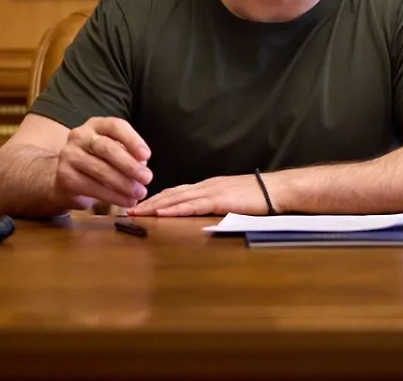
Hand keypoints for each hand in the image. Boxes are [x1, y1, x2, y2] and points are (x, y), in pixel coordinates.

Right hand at [54, 117, 152, 209]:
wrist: (66, 179)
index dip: (132, 140)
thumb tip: (143, 166)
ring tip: (140, 193)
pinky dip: (113, 196)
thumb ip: (129, 155)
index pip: (115, 126)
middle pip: (106, 148)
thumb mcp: (115, 153)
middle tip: (147, 178)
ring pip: (100, 169)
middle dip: (129, 164)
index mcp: (96, 125)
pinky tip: (126, 201)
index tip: (147, 156)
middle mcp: (80, 136)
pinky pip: (92, 187)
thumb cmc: (99, 162)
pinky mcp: (64, 176)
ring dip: (124, 183)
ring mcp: (69, 155)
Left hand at [128, 174, 271, 216]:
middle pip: (170, 193)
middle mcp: (205, 186)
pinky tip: (161, 213)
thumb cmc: (257, 198)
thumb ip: (214, 206)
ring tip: (137, 212)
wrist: (276, 190)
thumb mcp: (230, 201)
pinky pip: (192, 205)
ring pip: (176, 198)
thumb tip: (199, 216)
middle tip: (126, 209)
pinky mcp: (219, 200)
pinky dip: (174, 208)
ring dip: (155, 205)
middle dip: (148, 202)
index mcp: (207, 186)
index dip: (156, 198)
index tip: (138, 205)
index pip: (175, 191)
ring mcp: (211, 191)